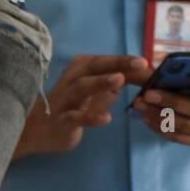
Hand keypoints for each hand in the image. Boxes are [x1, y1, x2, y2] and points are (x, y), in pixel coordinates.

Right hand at [13, 54, 151, 159]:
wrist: (40, 129)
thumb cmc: (75, 105)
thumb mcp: (100, 90)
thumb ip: (119, 80)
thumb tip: (146, 72)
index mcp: (83, 68)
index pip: (108, 62)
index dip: (129, 61)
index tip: (150, 62)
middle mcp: (73, 78)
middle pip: (96, 67)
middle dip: (118, 64)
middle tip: (141, 64)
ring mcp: (65, 99)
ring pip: (82, 87)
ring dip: (101, 82)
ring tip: (119, 80)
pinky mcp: (61, 119)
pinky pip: (75, 117)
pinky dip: (90, 117)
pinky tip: (106, 118)